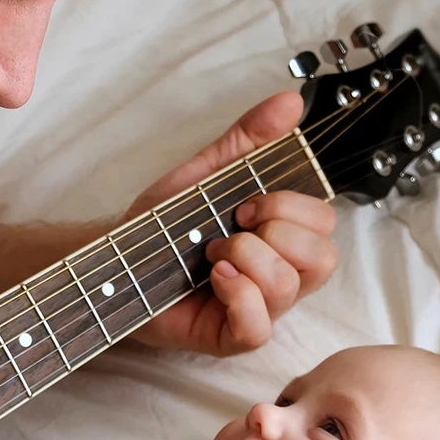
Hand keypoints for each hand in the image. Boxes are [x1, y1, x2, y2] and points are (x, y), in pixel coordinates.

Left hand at [126, 91, 337, 356]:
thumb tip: (290, 103)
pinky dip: (238, 296)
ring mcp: (259, 309)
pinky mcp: (231, 337)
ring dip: (246, 259)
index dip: (290, 207)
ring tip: (211, 255)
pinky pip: (259, 327)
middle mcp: (279, 275)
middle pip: (323, 257)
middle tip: (230, 228)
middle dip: (275, 231)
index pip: (324, 223)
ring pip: (290, 287)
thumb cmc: (162, 225)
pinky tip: (214, 279)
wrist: (116, 258)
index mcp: (281, 237)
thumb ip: (249, 140)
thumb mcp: (207, 172)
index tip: (244, 202)